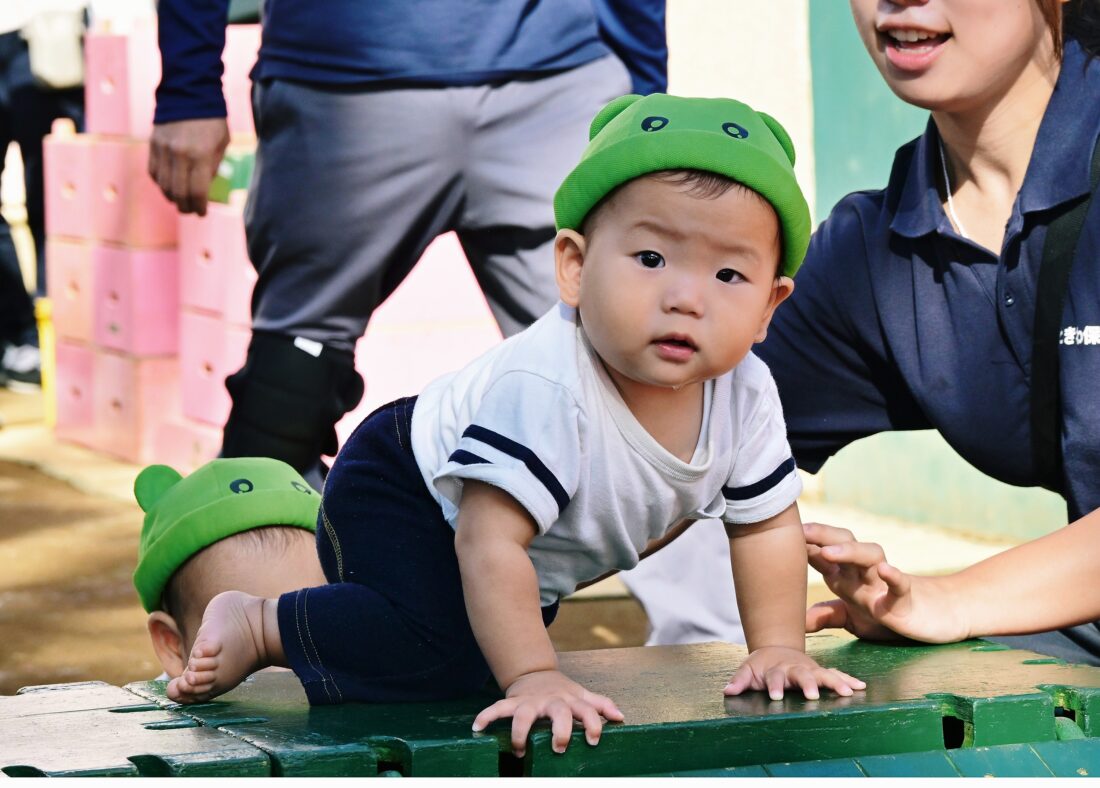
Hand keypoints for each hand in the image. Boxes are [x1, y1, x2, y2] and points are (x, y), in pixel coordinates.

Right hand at [148, 118, 229, 215]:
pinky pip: (154, 172)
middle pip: (178, 193)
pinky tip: (169, 185)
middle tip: (190, 211)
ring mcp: (163, 149)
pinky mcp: (153, 144)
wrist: (188, 92)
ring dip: (172, 197)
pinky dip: (161, 183)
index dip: (199, 207)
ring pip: (163, 185)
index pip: (197, 192)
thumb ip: (213, 167)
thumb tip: (203, 188)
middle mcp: (179, 154)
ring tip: (180, 200)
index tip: (202, 213)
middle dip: (185, 207)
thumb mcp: (222, 144)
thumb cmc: (212, 120)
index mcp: (200, 155)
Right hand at [471, 669, 623, 756]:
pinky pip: (497, 708)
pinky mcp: (513, 702)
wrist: (535, 673)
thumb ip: (600, 704)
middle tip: (560, 747)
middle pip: (559, 712)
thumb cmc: (562, 692)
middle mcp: (552, 700)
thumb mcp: (582, 695)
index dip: (594, 724)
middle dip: (560, 730)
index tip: (594, 740)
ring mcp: (531, 701)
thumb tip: (621, 717)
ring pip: (524, 714)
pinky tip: (477, 727)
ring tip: (518, 749)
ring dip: (520, 732)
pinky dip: (486, 716)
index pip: (588, 710)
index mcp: (571, 700)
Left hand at [724, 645, 864, 699]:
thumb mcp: (747, 670)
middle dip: (807, 685)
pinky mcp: (820, 672)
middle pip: (802, 675)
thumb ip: (739, 681)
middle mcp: (795, 669)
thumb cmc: (762, 665)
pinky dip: (848, 680)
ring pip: (823, 674)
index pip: (774, 678)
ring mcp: (810, 669)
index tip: (774, 696)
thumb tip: (727, 691)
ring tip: (847, 692)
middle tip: (812, 695)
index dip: (774, 686)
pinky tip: (861, 687)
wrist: (776, 649)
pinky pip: (836, 675)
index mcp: (776, 670)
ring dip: (834, 682)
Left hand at [803, 522, 968, 643]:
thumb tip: (797, 621)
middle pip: (843, 543)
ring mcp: (884, 584)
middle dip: (822, 534)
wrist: (932, 617)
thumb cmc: (888, 612)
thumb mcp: (852, 617)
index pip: (822, 553)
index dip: (803, 544)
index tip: (778, 533)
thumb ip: (826, 615)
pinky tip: (886, 572)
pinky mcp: (905, 600)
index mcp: (846, 576)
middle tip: (799, 531)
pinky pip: (900, 586)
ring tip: (828, 552)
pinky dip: (894, 579)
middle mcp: (863, 574)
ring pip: (869, 557)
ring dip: (849, 552)